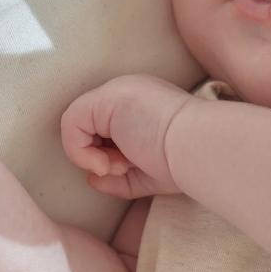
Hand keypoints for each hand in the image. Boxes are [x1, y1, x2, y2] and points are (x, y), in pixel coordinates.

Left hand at [59, 73, 198, 198]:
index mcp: (143, 106)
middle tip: (121, 168)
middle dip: (99, 155)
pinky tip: (105, 164)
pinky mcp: (104, 99)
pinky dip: (80, 152)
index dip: (109, 155)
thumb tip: (92, 179)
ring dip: (91, 156)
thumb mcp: (148, 173)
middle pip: (91, 127)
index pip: (108, 130)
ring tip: (119, 165)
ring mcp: (116, 92)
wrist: (199, 147)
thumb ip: (120, 176)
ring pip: (78, 126)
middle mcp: (128, 92)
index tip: (128, 169)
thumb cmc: (184, 162)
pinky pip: (71, 125)